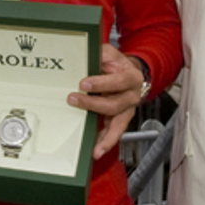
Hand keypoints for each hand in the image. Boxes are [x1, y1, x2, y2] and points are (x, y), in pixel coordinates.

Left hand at [66, 44, 145, 159]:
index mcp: (131, 77)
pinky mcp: (120, 118)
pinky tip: (97, 151)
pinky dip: (106, 142)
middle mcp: (132, 95)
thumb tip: (84, 55)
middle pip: (114, 104)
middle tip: (73, 99)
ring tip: (94, 145)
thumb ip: (100, 54)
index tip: (83, 83)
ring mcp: (127, 109)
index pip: (118, 81)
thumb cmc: (116, 63)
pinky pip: (115, 132)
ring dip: (103, 134)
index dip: (101, 83)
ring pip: (118, 124)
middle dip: (92, 104)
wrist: (130, 72)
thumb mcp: (108, 53)